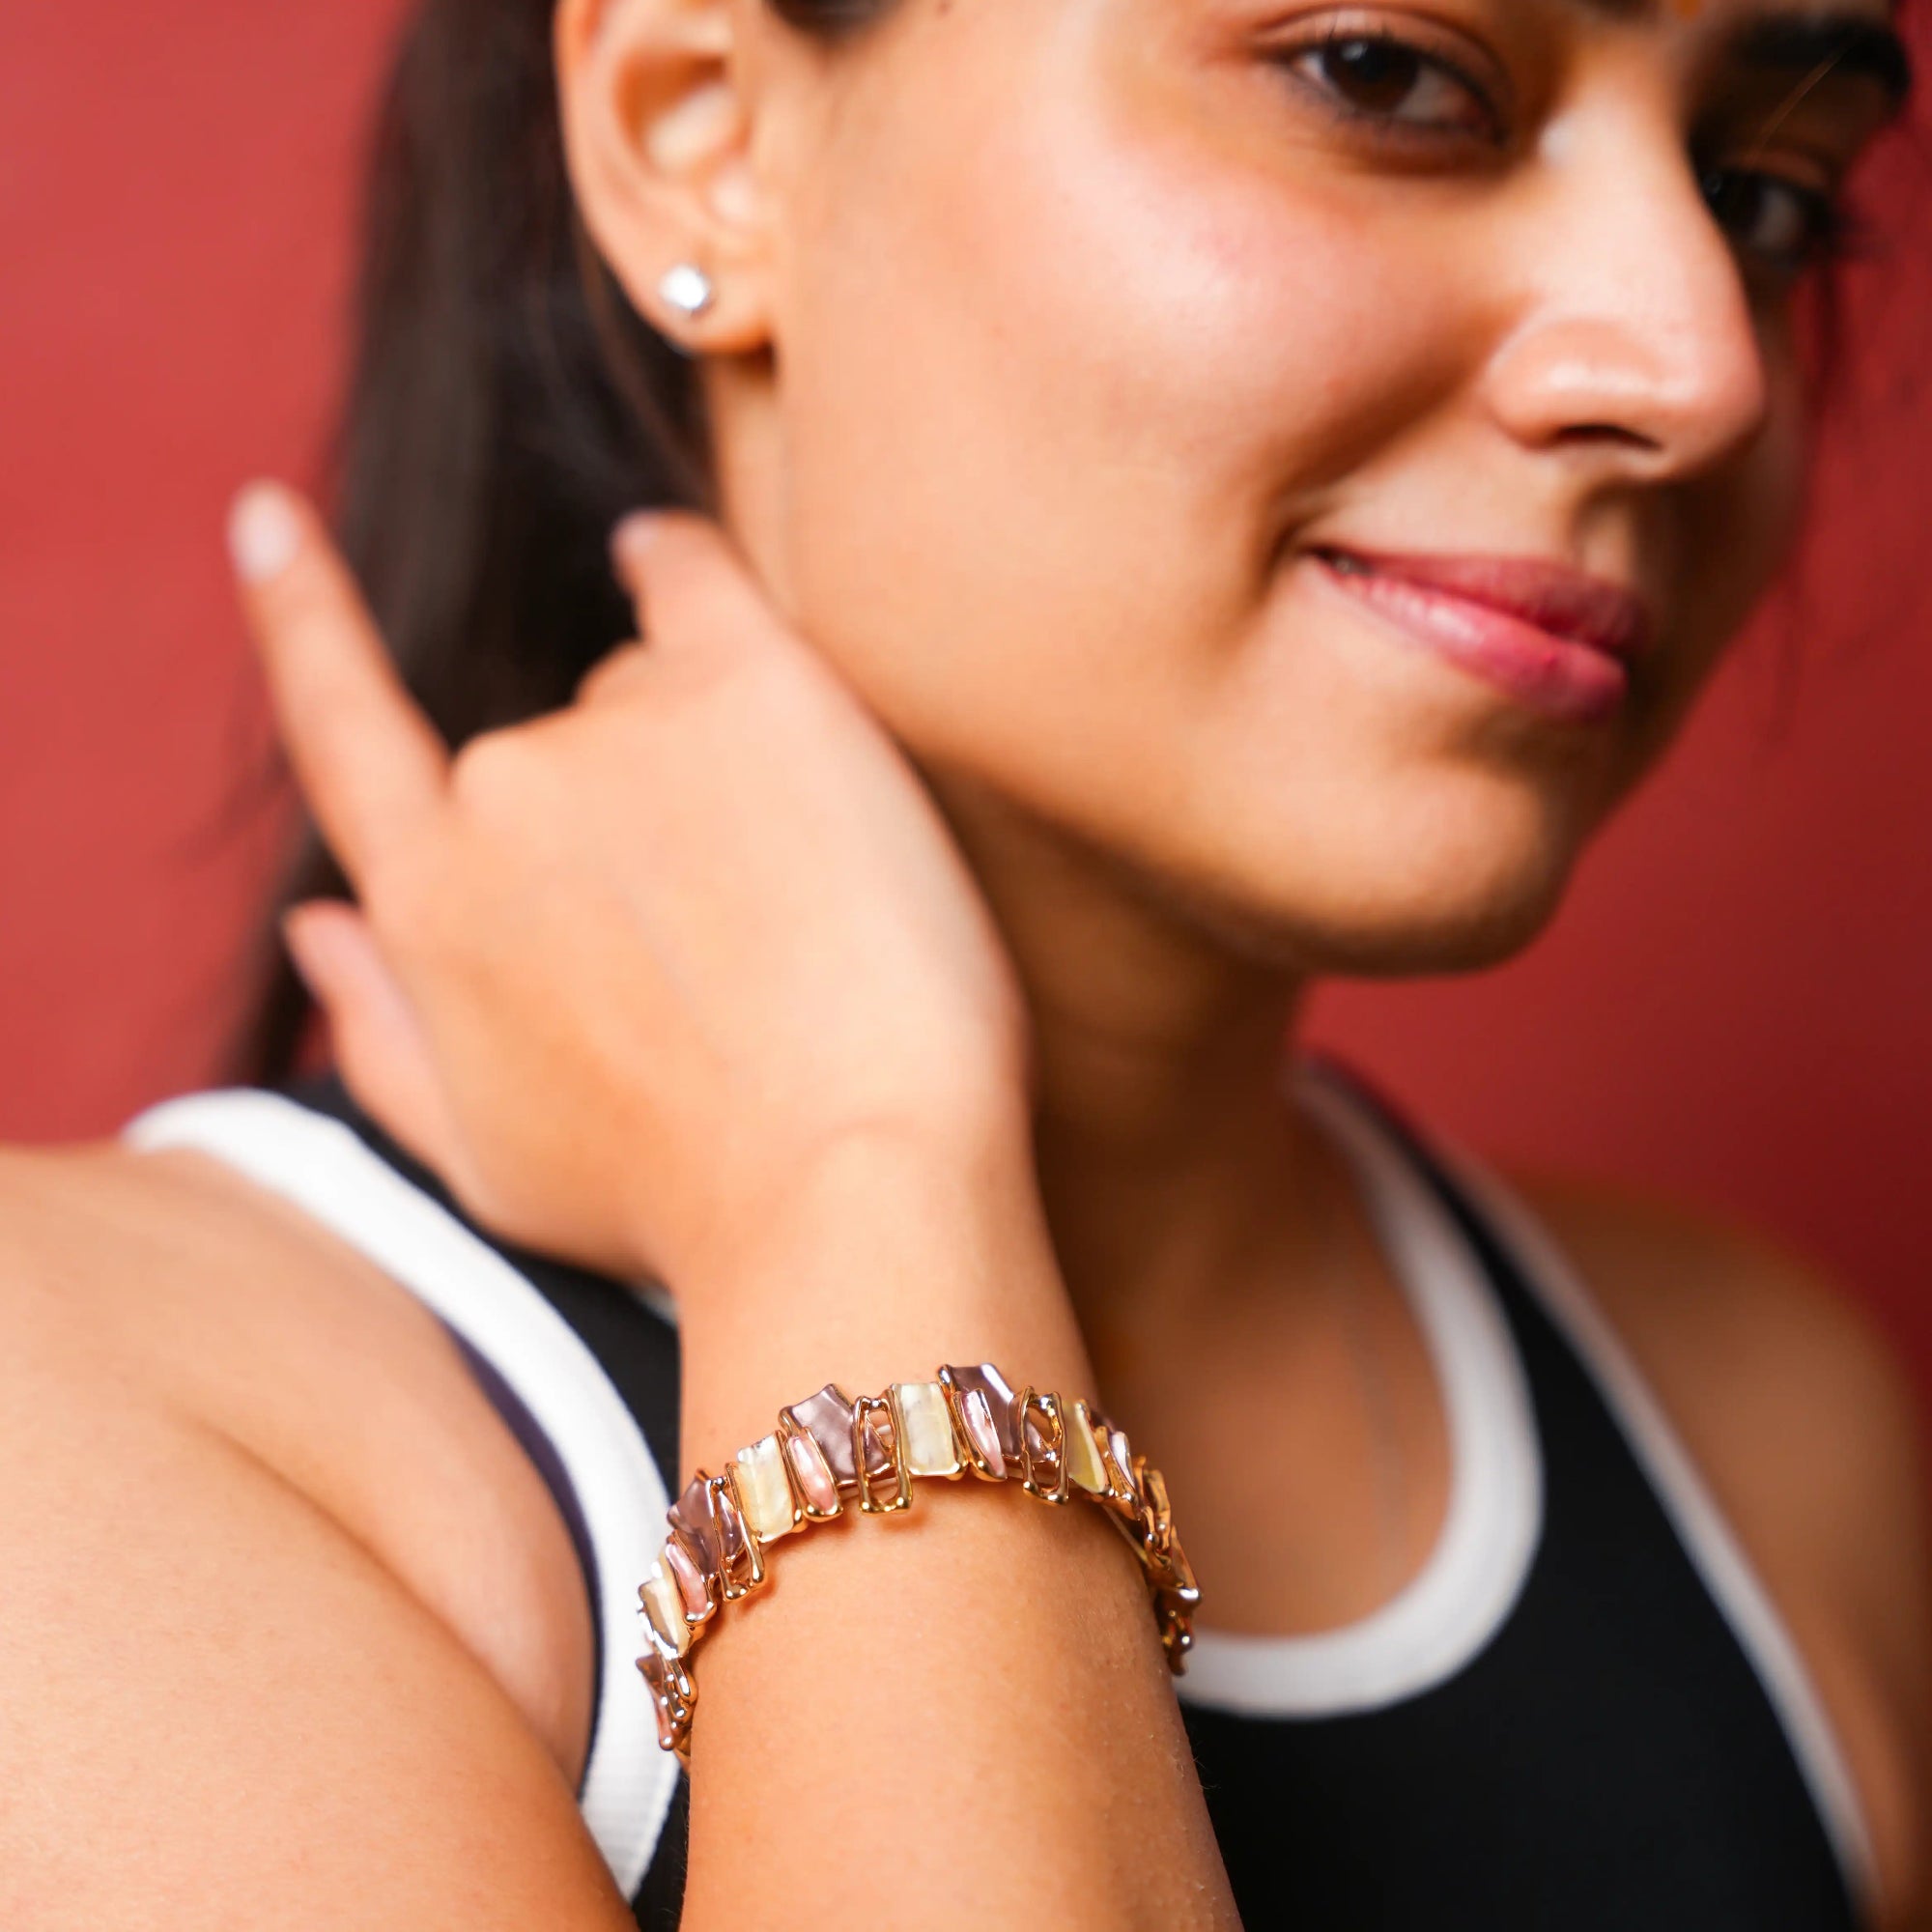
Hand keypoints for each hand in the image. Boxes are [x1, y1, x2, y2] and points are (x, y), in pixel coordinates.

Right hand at [229, 483, 1031, 1288]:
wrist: (847, 1188)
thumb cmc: (683, 1204)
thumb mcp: (490, 1165)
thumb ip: (384, 1037)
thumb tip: (314, 931)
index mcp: (429, 905)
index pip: (340, 726)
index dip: (301, 616)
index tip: (268, 519)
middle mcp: (501, 790)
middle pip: (563, 732)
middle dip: (640, 806)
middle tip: (745, 937)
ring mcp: (624, 727)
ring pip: (659, 690)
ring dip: (712, 756)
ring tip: (800, 904)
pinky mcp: (754, 687)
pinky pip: (699, 580)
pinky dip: (685, 568)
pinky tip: (674, 562)